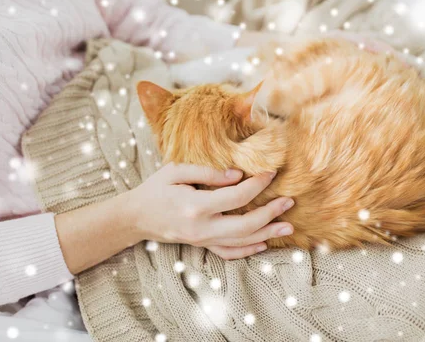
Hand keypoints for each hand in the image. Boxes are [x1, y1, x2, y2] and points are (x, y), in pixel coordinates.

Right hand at [125, 163, 293, 259]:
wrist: (135, 217)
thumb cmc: (155, 190)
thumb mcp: (175, 172)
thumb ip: (207, 173)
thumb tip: (237, 175)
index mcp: (196, 206)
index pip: (236, 196)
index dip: (257, 185)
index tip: (271, 173)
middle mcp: (202, 228)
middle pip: (245, 224)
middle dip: (271, 213)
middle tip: (289, 202)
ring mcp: (202, 241)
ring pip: (241, 241)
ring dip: (267, 234)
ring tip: (288, 227)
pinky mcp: (201, 246)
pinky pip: (229, 253)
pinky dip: (248, 250)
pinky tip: (264, 243)